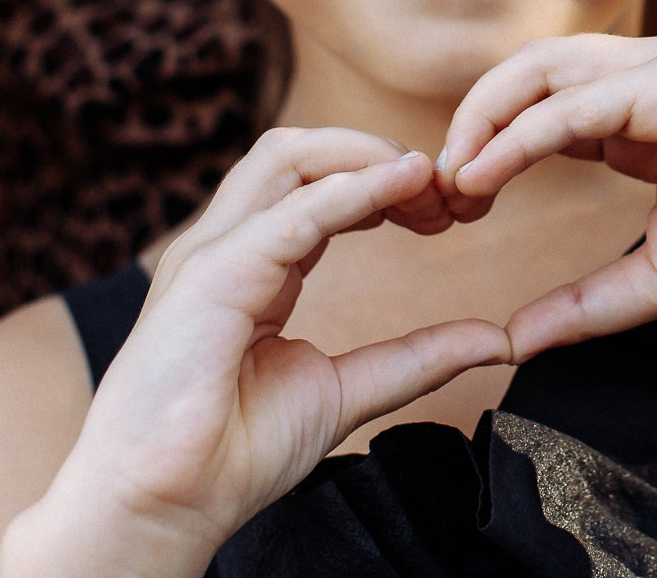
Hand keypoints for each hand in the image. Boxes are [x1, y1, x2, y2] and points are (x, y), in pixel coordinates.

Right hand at [7, 129, 509, 577]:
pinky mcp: (209, 279)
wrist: (162, 505)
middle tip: (450, 191)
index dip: (390, 182)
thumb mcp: (346, 390)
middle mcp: (228, 246)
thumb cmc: (232, 453)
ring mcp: (211, 255)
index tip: (453, 211)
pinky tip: (403, 187)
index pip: (322, 184)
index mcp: (255, 264)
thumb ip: (416, 358)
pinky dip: (353, 190)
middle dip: (381, 152)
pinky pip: (289, 214)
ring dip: (369, 156)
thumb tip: (494, 339)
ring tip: (429, 182)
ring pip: (289, 156)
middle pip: (304, 152)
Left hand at [438, 34, 656, 357]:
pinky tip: (488, 173)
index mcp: (641, 109)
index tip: (452, 206)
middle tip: (434, 186)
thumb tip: (513, 338)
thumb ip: (586, 302)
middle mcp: (649, 74)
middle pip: (529, 71)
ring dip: (484, 119)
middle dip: (471, 120)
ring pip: (545, 70)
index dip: (488, 146)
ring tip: (450, 177)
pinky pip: (582, 100)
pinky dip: (524, 133)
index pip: (540, 101)